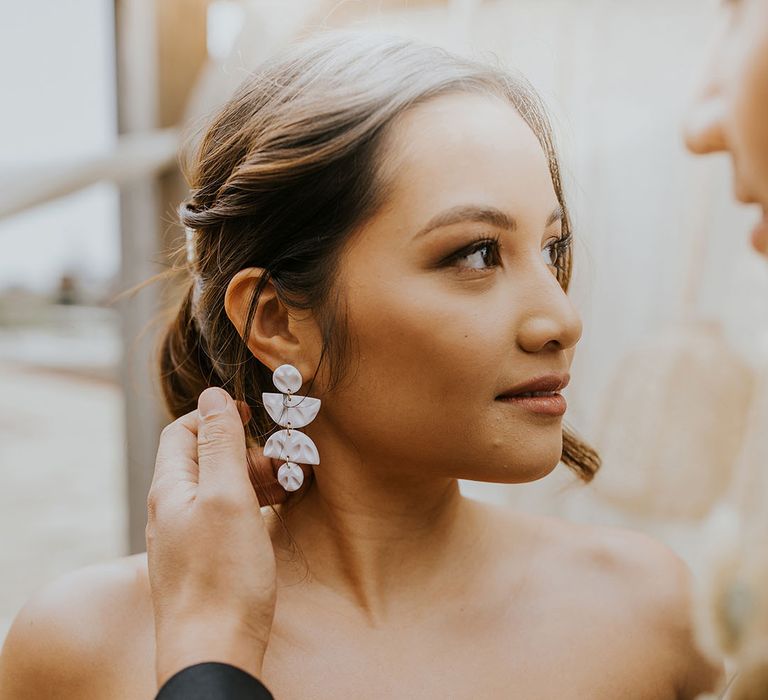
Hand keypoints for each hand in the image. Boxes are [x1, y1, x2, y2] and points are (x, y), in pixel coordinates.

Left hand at [146, 387, 276, 688]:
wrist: (213, 650)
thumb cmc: (221, 575)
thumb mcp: (227, 496)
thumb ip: (220, 444)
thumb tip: (212, 396)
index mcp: (170, 488)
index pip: (182, 431)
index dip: (215, 416)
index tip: (252, 417)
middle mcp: (171, 510)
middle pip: (203, 458)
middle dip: (242, 450)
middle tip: (277, 464)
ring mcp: (186, 536)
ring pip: (217, 489)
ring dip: (250, 478)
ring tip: (281, 490)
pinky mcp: (203, 559)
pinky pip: (224, 516)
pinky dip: (248, 506)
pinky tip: (270, 516)